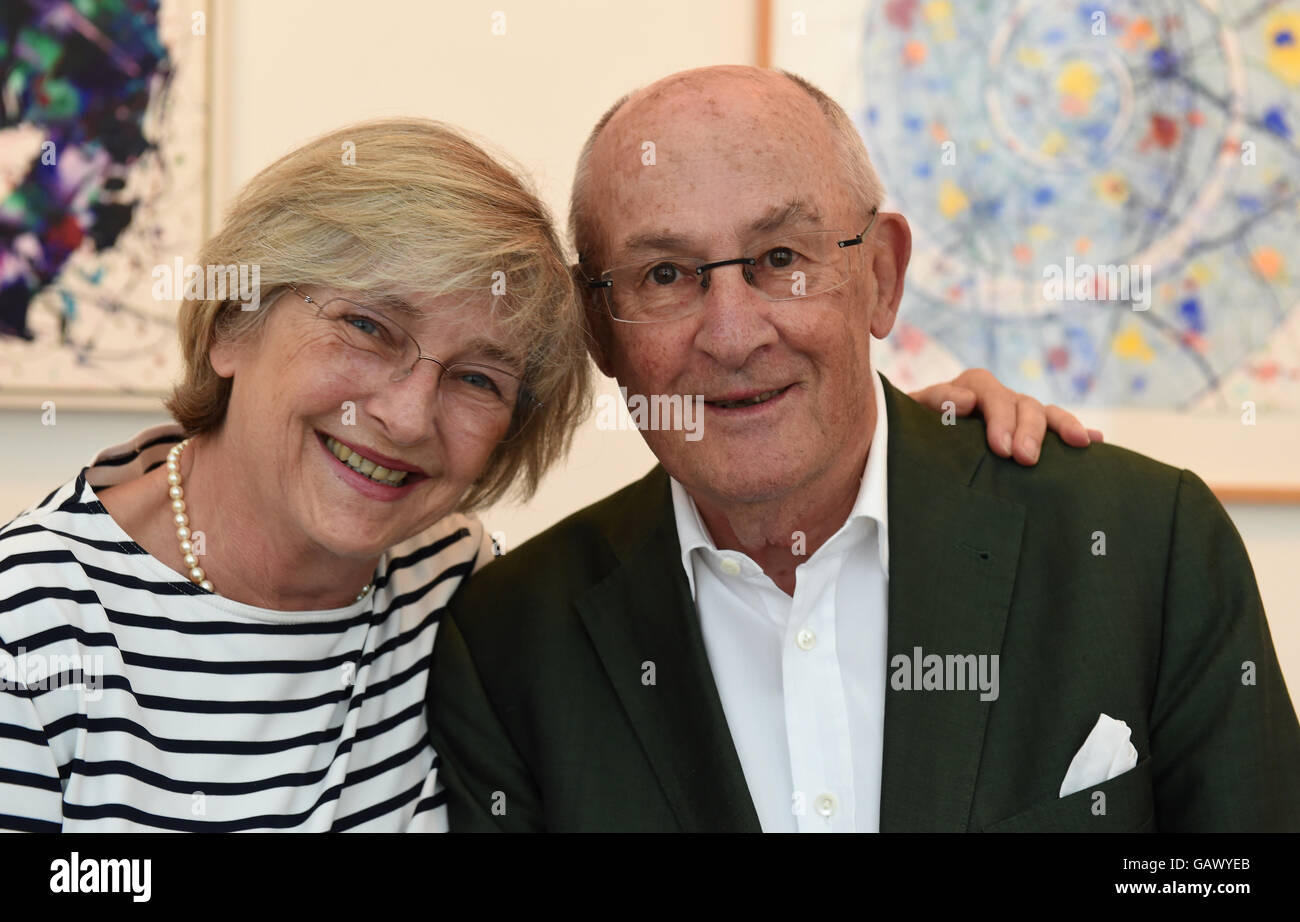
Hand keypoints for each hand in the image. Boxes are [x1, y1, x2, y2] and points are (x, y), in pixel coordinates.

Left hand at [909, 369, 1102, 464]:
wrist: (917, 450)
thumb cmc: (913, 433)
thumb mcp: (912, 415)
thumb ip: (932, 402)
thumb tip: (966, 400)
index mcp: (969, 389)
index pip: (988, 392)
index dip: (999, 417)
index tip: (1001, 447)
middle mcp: (998, 399)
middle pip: (1022, 404)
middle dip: (1028, 430)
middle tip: (1026, 459)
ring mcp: (1018, 416)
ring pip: (1044, 414)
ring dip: (1061, 427)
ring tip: (1079, 443)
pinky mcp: (1030, 436)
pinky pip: (1057, 430)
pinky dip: (1076, 432)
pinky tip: (1095, 442)